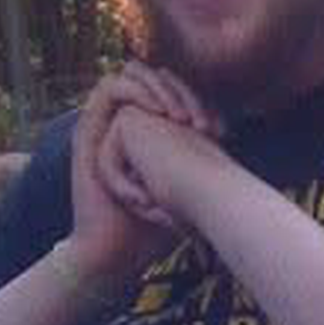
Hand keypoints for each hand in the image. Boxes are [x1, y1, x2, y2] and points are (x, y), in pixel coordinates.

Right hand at [69, 62, 220, 279]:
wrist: (115, 251)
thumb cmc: (155, 228)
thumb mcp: (189, 189)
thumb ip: (204, 164)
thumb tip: (235, 150)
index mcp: (149, 132)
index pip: (177, 93)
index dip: (201, 102)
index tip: (221, 132)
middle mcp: (126, 122)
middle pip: (157, 77)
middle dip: (184, 92)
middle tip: (202, 123)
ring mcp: (106, 123)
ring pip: (133, 73)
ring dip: (160, 88)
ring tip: (180, 117)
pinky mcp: (88, 129)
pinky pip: (110, 88)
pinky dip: (137, 92)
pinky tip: (159, 113)